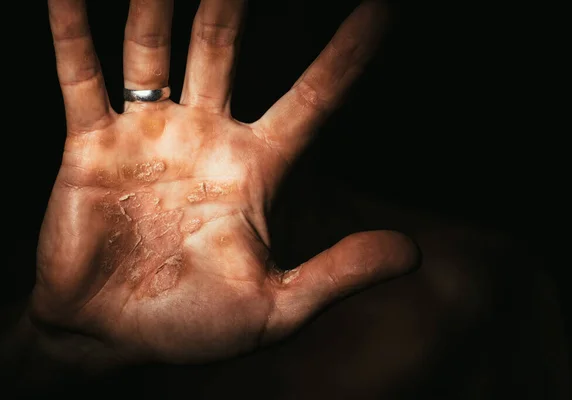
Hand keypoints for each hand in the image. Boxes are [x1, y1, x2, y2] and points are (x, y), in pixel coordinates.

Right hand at [31, 0, 416, 366]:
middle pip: (226, 44)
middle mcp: (206, 136)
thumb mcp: (276, 308)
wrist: (112, 339)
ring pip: (156, 45)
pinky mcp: (92, 144)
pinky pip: (81, 75)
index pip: (314, 96)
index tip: (383, 5)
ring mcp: (149, 133)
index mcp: (256, 168)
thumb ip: (339, 274)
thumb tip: (413, 255)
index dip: (348, 51)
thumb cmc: (195, 326)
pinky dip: (73, 31)